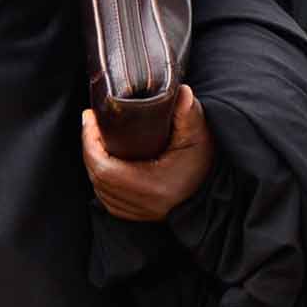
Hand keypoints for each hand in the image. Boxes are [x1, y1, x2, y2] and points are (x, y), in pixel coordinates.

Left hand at [81, 85, 213, 220]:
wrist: (217, 196)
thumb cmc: (205, 167)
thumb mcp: (198, 138)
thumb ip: (188, 114)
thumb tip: (181, 91)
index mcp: (152, 186)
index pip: (104, 167)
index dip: (90, 142)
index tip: (91, 118)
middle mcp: (142, 203)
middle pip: (97, 175)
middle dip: (89, 146)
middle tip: (91, 122)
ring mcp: (138, 212)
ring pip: (99, 187)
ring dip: (92, 161)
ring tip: (94, 137)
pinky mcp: (137, 215)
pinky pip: (107, 198)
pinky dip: (100, 179)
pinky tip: (102, 161)